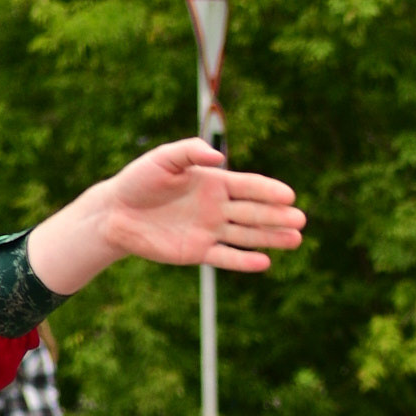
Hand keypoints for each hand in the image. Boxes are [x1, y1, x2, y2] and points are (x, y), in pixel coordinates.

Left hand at [26, 140, 306, 296]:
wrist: (115, 213)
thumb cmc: (138, 180)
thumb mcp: (162, 159)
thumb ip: (189, 152)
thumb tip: (219, 158)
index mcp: (214, 183)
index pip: (249, 186)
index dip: (269, 190)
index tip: (289, 195)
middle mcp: (217, 207)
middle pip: (254, 212)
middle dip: (278, 216)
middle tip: (301, 220)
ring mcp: (210, 231)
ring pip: (247, 236)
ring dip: (271, 238)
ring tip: (295, 240)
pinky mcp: (198, 252)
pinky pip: (226, 257)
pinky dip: (244, 261)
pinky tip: (265, 263)